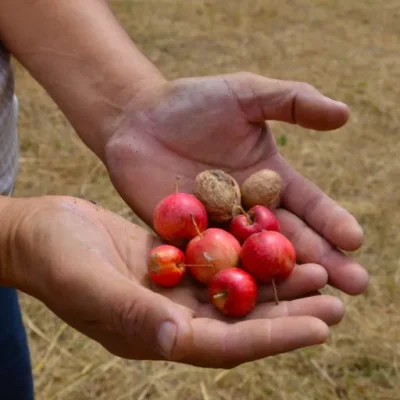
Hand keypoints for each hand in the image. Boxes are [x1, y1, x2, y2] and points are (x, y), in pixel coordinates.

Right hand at [0, 196, 343, 367]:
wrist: (42, 232)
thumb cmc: (53, 256)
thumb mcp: (84, 280)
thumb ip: (126, 312)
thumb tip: (175, 339)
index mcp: (153, 333)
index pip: (224, 344)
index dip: (272, 338)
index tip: (319, 328)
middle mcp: (170, 316)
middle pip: (240, 321)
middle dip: (288, 314)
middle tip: (336, 302)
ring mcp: (172, 288)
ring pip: (234, 290)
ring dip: (274, 284)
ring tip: (317, 271)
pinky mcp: (171, 260)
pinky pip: (216, 261)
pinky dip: (245, 256)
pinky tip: (271, 243)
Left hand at [104, 72, 367, 295]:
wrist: (137, 119)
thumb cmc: (192, 102)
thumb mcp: (246, 94)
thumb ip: (292, 102)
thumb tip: (344, 114)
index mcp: (269, 179)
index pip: (308, 204)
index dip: (331, 221)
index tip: (355, 240)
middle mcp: (248, 210)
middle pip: (289, 240)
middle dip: (322, 261)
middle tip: (354, 287)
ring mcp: (217, 229)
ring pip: (253, 259)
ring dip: (280, 280)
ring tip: (311, 301)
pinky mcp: (183, 241)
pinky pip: (207, 262)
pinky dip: (225, 280)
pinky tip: (245, 301)